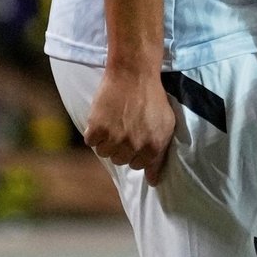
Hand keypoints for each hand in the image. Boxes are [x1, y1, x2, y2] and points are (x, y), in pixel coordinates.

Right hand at [82, 65, 175, 185]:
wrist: (134, 74)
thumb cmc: (152, 98)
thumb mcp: (166, 126)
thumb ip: (160, 155)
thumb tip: (152, 182)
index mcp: (153, 147)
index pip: (139, 165)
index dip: (136, 152)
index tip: (135, 139)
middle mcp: (134, 146)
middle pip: (120, 160)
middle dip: (122, 146)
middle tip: (125, 127)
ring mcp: (115, 138)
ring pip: (104, 153)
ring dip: (107, 140)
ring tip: (115, 122)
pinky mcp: (97, 129)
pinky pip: (91, 142)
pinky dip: (94, 132)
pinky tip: (103, 118)